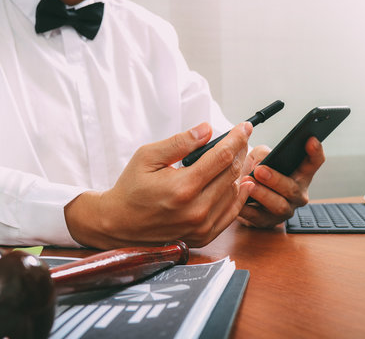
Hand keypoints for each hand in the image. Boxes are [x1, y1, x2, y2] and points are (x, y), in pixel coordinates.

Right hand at [64, 122, 254, 248]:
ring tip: (238, 157)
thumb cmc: (131, 188)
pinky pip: (231, 214)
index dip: (236, 139)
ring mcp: (201, 226)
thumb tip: (207, 129)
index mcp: (182, 187)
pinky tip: (242, 182)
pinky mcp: (202, 236)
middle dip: (240, 152)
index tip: (244, 127)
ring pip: (234, 193)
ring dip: (240, 172)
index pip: (221, 157)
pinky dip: (239, 196)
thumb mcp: (147, 156)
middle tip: (242, 138)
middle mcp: (196, 209)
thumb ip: (179, 142)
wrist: (119, 223)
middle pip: (232, 173)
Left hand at [237, 137, 324, 227]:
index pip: (313, 162)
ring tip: (247, 184)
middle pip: (293, 189)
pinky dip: (247, 209)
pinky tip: (238, 201)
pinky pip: (257, 217)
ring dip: (262, 194)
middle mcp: (297, 194)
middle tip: (259, 170)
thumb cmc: (255, 171)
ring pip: (279, 205)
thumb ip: (262, 154)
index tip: (310, 139)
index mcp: (300, 174)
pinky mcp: (267, 222)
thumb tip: (262, 161)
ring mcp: (284, 210)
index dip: (315, 151)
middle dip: (276, 179)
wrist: (241, 194)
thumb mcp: (258, 156)